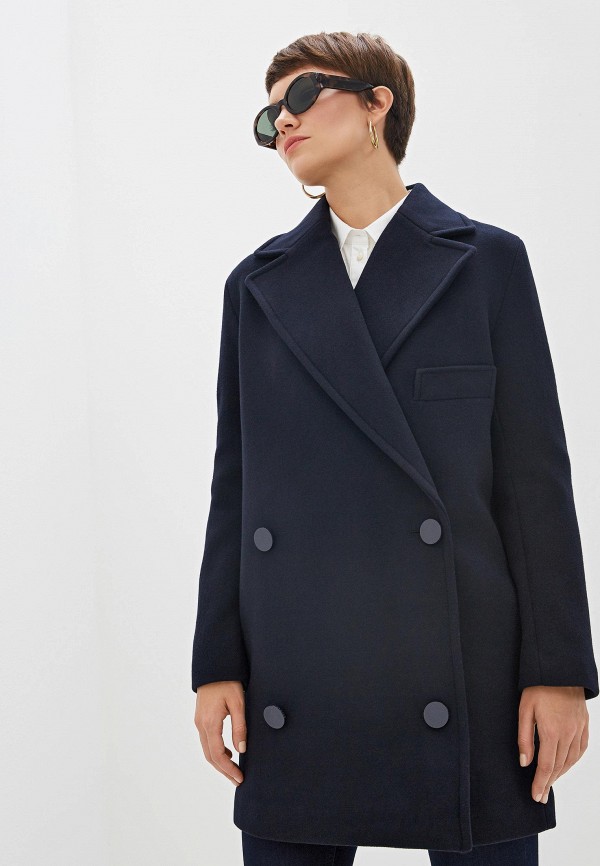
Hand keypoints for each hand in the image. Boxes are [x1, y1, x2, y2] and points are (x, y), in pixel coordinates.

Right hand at [195, 680, 246, 786]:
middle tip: (238, 780)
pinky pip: (207, 740)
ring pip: (207, 749)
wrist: (215, 667)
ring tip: (234, 771)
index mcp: (210, 722)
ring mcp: (199, 722)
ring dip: (220, 762)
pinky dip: (216, 751)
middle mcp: (201, 724)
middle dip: (224, 770)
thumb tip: (241, 749)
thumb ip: (239, 726)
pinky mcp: (201, 718)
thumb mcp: (239, 703)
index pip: (218, 754)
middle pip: (210, 756)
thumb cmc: (228, 682)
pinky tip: (229, 752)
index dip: (228, 769)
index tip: (240, 778)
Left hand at [518, 685, 588, 803]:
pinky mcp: (584, 724)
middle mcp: (568, 734)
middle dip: (549, 783)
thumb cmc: (539, 687)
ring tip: (550, 783)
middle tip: (541, 796)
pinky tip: (566, 765)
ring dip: (560, 774)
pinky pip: (581, 749)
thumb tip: (525, 762)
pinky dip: (573, 761)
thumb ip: (524, 738)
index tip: (536, 796)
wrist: (560, 670)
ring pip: (571, 760)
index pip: (546, 766)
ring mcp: (578, 730)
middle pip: (559, 766)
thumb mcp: (525, 710)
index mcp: (552, 731)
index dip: (540, 783)